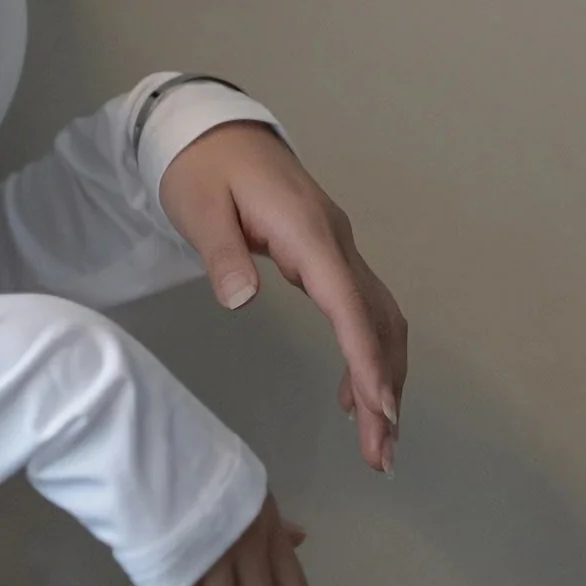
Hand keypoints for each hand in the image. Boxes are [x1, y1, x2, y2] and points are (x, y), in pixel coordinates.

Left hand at [156, 121, 407, 474]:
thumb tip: (239, 298)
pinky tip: (357, 398)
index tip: (381, 409)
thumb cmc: (202, 169)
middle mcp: (335, 242)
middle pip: (377, 322)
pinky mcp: (328, 257)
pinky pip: (363, 312)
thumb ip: (221, 255)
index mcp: (308, 232)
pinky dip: (369, 356)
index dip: (367, 358)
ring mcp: (337, 249)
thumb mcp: (199, 208)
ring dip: (386, 380)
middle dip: (386, 389)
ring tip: (380, 442)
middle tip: (383, 454)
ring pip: (380, 320)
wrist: (212, 132)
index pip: (348, 303)